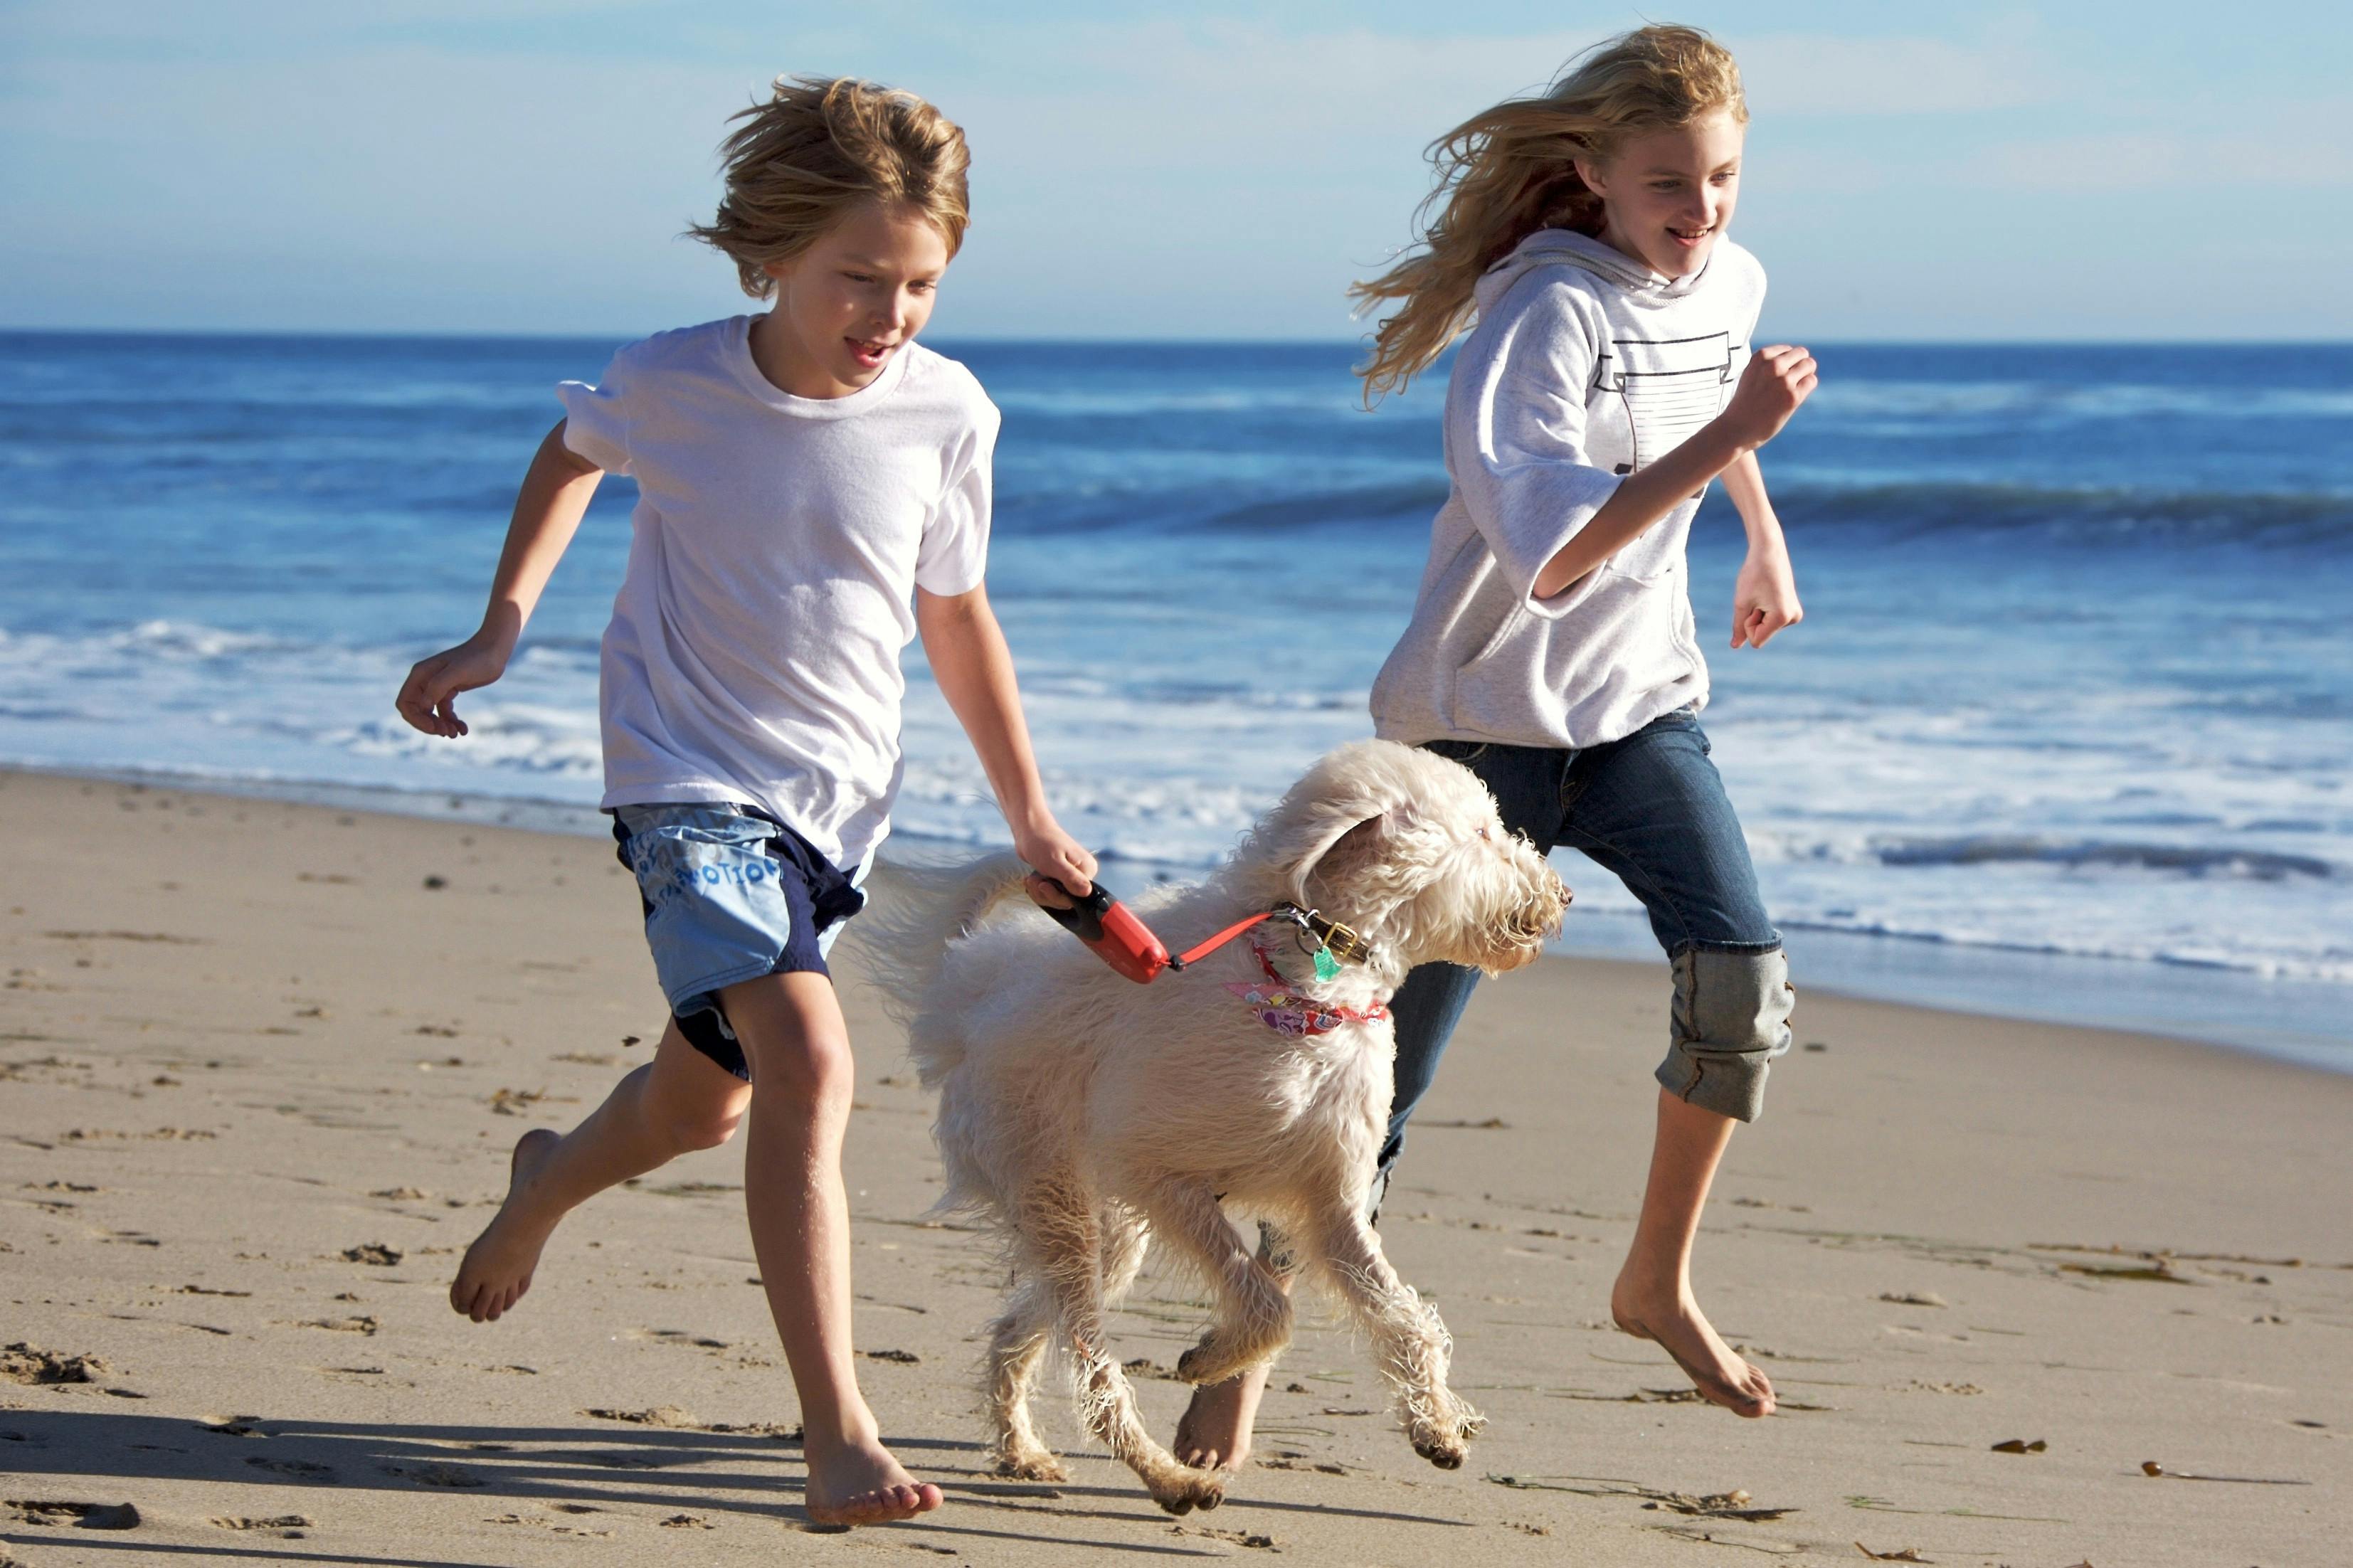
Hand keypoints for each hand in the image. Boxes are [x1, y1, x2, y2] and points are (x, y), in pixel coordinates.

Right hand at [395, 630, 512, 736]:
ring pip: (431, 714)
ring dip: (441, 726)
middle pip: (417, 712)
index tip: (433, 727)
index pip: (405, 703)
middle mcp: (425, 681)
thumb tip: (423, 706)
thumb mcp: (457, 672)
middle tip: (447, 733)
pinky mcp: (450, 691)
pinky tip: (464, 729)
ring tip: (456, 733)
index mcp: (420, 675)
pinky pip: (445, 712)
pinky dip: (452, 722)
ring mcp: (437, 687)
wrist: (495, 650)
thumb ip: (438, 687)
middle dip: (429, 725)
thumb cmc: (476, 658)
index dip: (415, 719)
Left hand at [1016, 820, 1096, 907]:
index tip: (1043, 885)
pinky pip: (1051, 894)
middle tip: (1034, 880)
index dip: (1058, 896)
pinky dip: (1039, 890)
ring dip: (1040, 892)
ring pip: (1057, 898)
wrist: (1028, 830)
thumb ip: (1071, 878)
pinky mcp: (1061, 878)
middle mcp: (1083, 874)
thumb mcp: (1055, 863)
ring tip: (1031, 879)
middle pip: (1067, 900)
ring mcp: (1072, 876)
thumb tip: (1088, 892)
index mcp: (1088, 869)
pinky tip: (1031, 880)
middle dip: (1046, 894)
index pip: (1078, 898)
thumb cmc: (1041, 843)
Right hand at [1715, 345, 1817, 451]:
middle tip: (1791, 381)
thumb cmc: (1746, 402)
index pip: (1788, 350)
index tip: (1777, 377)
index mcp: (1760, 357)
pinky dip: (1806, 387)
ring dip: (1805, 375)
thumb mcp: (1751, 373)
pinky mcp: (1792, 397)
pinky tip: (1793, 397)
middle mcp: (1772, 366)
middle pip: (1802, 353)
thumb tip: (1799, 356)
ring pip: (1809, 365)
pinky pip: (1811, 381)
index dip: (1787, 363)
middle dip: (1800, 365)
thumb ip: (1769, 362)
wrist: (1736, 428)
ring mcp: (1783, 381)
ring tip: (1792, 389)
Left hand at [1731, 546, 1802, 648]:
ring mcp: (1794, 614)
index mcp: (1782, 618)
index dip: (1747, 624)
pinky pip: (1770, 621)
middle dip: (1753, 618)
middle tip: (1758, 595)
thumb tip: (1735, 646)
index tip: (1752, 604)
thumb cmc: (1753, 575)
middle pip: (1761, 634)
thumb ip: (1739, 627)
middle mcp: (1793, 618)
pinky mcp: (1792, 609)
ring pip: (1765, 628)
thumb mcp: (1741, 603)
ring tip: (1763, 593)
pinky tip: (1768, 593)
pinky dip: (1763, 610)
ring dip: (1758, 613)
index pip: (1755, 641)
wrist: (1769, 551)